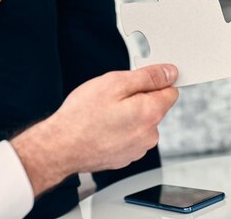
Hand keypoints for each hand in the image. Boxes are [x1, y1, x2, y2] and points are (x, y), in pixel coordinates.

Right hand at [11, 64, 178, 195]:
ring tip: (104, 113)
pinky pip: (130, 136)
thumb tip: (170, 73)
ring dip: (128, 115)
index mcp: (151, 113)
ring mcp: (138, 149)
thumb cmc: (82, 116)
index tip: (138, 80)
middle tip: (112, 97)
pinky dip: (120, 130)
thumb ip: (148, 77)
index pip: (171, 91)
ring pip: (141, 122)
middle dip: (138, 98)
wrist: (59, 147)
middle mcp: (150, 135)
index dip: (154, 81)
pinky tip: (102, 127)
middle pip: (155, 107)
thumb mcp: (115, 83)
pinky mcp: (126, 157)